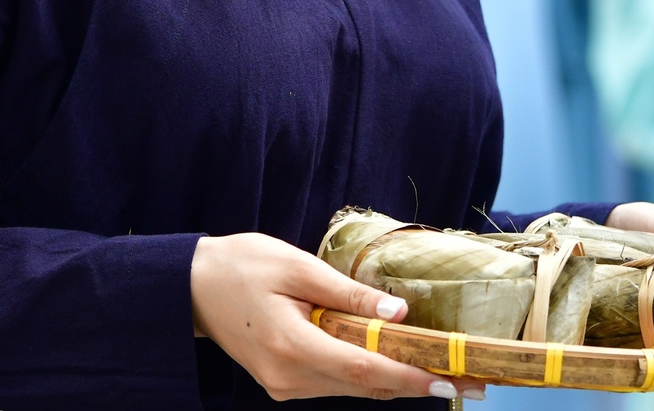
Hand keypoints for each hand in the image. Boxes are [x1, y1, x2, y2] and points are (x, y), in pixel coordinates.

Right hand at [191, 233, 487, 401]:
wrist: (190, 286)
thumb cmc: (240, 264)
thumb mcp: (295, 265)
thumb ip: (346, 294)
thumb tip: (396, 315)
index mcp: (292, 346)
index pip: (364, 370)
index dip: (409, 378)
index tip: (448, 381)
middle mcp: (290, 378)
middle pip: (364, 387)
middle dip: (415, 383)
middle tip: (464, 379)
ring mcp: (285, 386)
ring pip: (353, 389)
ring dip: (395, 380)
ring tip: (439, 370)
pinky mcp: (283, 382)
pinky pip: (336, 383)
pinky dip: (367, 374)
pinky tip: (392, 361)